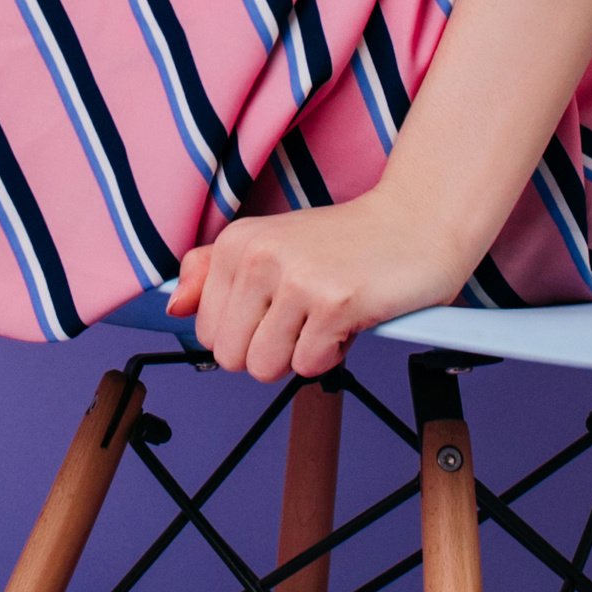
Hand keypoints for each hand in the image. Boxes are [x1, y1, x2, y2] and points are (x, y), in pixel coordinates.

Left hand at [164, 193, 485, 384]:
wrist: (417, 224)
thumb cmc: (345, 243)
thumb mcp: (270, 244)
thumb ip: (213, 272)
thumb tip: (174, 307)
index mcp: (236, 243)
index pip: (206, 331)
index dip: (246, 333)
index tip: (279, 308)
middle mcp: (258, 257)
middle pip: (230, 356)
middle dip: (269, 352)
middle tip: (303, 319)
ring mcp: (296, 279)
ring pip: (265, 367)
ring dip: (301, 355)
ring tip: (326, 318)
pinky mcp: (334, 303)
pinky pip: (310, 365)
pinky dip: (333, 353)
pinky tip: (349, 318)